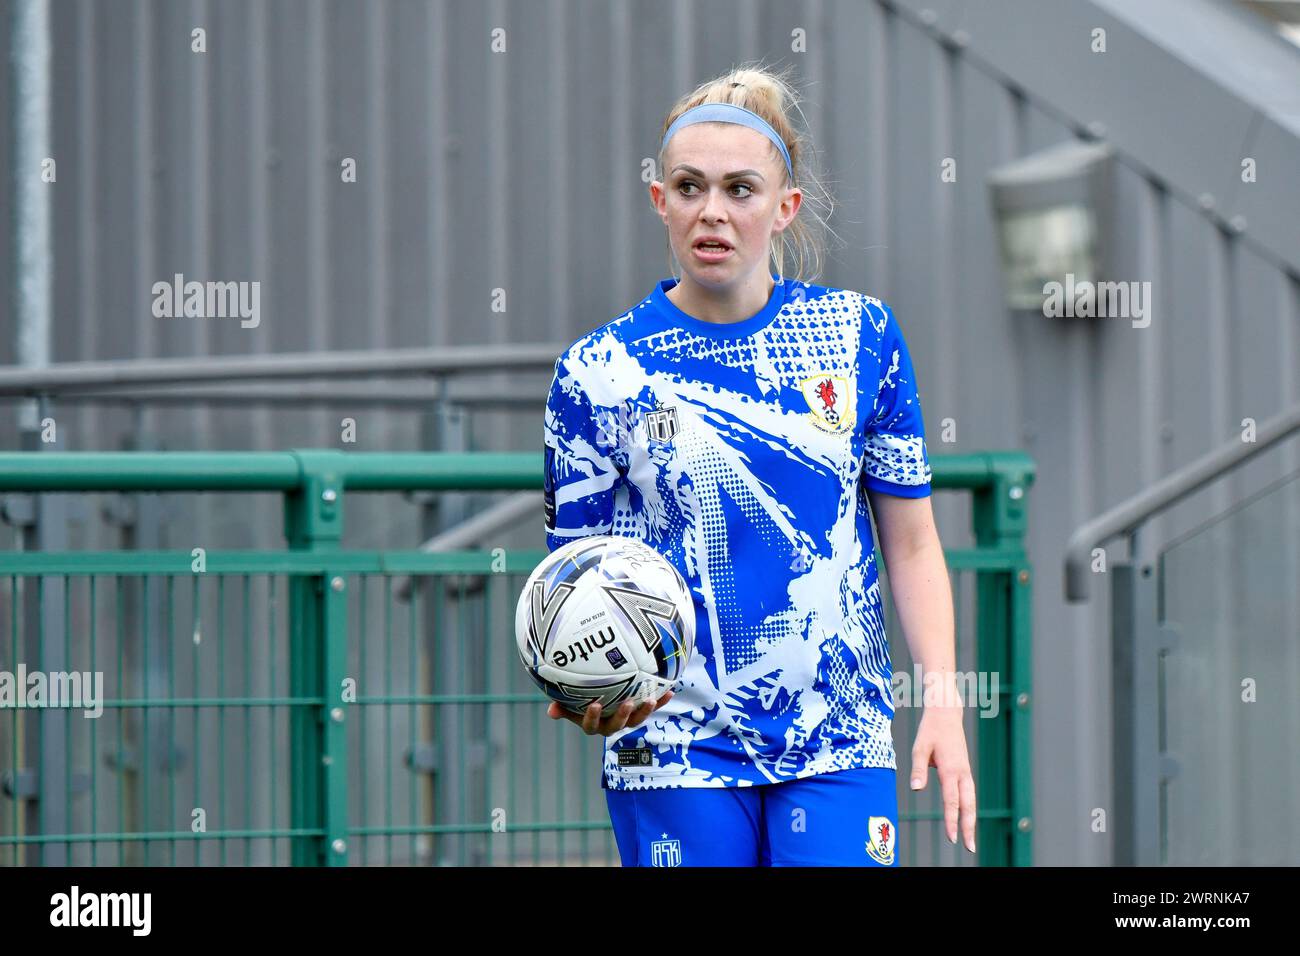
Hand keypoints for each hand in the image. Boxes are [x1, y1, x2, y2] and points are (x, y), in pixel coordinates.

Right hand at [547, 690, 673, 736]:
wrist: (602, 698)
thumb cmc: (581, 699)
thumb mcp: (569, 703)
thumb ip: (561, 706)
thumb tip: (549, 712)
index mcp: (594, 724)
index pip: (591, 725)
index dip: (593, 717)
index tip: (595, 704)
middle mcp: (611, 725)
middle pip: (617, 725)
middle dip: (623, 715)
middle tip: (627, 702)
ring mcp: (627, 719)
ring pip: (636, 719)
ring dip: (645, 710)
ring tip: (651, 699)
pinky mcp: (640, 711)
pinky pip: (651, 707)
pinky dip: (661, 700)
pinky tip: (670, 690)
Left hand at [909, 706, 975, 853]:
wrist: (947, 713)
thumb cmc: (931, 730)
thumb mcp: (920, 747)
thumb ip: (918, 769)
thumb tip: (915, 789)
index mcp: (951, 769)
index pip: (952, 801)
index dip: (952, 820)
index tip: (952, 838)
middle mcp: (962, 773)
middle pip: (968, 805)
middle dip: (968, 827)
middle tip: (970, 847)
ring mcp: (965, 771)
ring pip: (971, 800)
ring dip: (971, 819)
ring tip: (969, 838)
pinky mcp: (965, 770)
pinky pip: (969, 793)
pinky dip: (969, 807)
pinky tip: (966, 818)